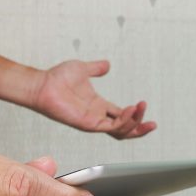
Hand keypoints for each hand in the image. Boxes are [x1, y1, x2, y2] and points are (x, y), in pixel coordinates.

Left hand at [30, 60, 156, 139]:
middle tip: (153, 124)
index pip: (122, 116)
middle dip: (140, 128)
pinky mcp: (88, 124)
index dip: (135, 115)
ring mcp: (93, 122)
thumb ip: (97, 68)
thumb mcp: (83, 69)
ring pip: (120, 131)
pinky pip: (110, 128)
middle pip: (124, 129)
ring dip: (134, 123)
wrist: (43, 84)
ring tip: (140, 109)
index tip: (145, 106)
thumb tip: (107, 65)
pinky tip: (130, 110)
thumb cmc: (57, 78)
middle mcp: (97, 116)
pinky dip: (123, 121)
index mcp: (98, 106)